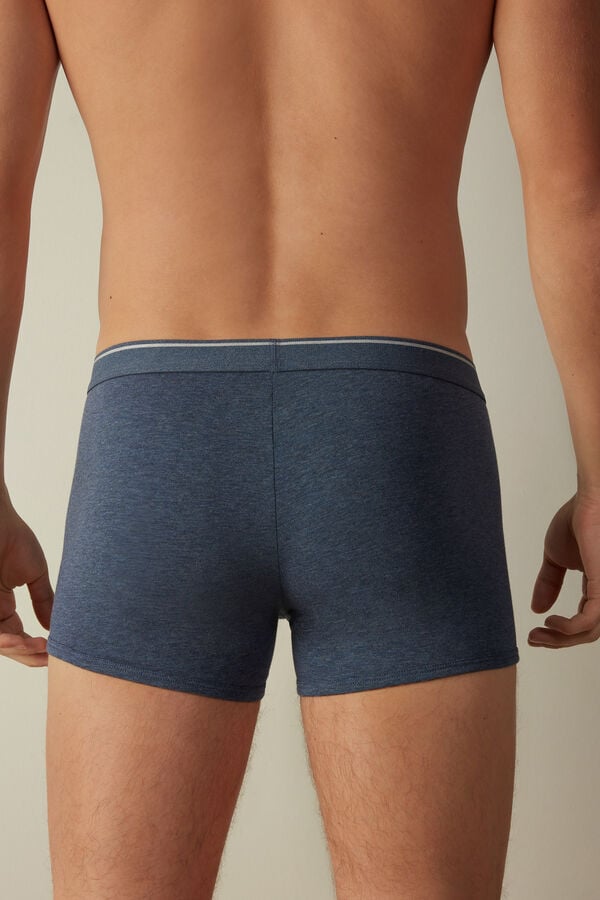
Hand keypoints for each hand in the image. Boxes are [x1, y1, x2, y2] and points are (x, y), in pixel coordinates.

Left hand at [0, 489, 53, 665]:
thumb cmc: (12, 537)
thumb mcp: (35, 574)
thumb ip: (44, 600)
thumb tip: (53, 626)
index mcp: (3, 605)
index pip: (18, 637)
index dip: (35, 649)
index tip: (54, 650)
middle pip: (8, 645)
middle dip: (28, 655)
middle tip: (48, 654)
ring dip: (18, 650)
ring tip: (37, 647)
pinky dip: (4, 642)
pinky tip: (19, 641)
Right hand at [529, 491, 599, 647]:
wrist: (590, 499)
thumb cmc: (578, 519)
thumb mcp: (556, 558)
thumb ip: (548, 583)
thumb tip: (536, 608)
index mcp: (597, 588)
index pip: (584, 622)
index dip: (559, 633)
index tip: (534, 633)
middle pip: (587, 633)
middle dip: (558, 641)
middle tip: (533, 639)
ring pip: (590, 631)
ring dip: (561, 639)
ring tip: (538, 634)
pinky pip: (590, 620)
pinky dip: (569, 628)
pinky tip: (551, 622)